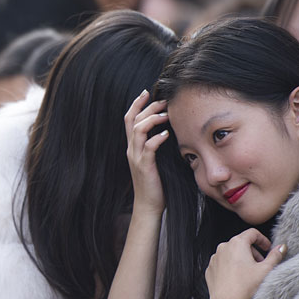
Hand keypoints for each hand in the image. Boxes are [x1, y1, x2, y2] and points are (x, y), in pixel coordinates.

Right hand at [124, 89, 169, 214]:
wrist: (148, 205)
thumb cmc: (155, 183)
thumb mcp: (153, 160)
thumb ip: (155, 144)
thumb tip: (168, 129)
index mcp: (132, 146)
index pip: (129, 119)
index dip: (136, 104)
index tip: (146, 92)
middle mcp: (131, 149)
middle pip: (133, 120)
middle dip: (147, 108)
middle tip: (163, 101)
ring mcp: (136, 158)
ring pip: (138, 131)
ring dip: (152, 120)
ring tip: (165, 115)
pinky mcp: (144, 167)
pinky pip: (148, 148)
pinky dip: (157, 139)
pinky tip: (167, 135)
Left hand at [206, 228, 284, 298]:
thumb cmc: (246, 286)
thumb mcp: (266, 269)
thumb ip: (275, 255)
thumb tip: (282, 247)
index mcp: (237, 243)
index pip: (252, 233)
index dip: (262, 239)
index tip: (268, 249)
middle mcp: (223, 247)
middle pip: (241, 243)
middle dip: (253, 252)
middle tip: (261, 264)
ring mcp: (214, 259)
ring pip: (230, 254)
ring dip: (241, 259)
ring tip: (249, 273)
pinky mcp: (210, 270)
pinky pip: (222, 264)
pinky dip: (230, 267)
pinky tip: (237, 279)